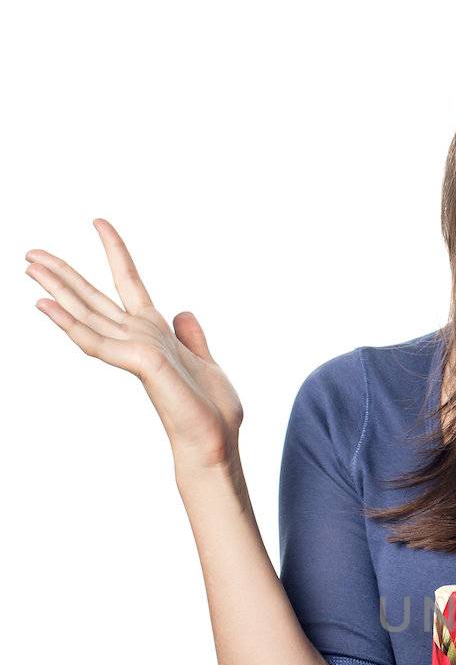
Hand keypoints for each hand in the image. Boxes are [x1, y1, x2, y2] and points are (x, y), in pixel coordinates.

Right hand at [26, 219, 242, 476]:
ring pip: (87, 312)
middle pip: (94, 297)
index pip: (129, 282)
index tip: (99, 221)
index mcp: (156, 332)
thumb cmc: (212, 413)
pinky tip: (44, 305)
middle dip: (63, 274)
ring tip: (30, 266)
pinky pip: (96, 340)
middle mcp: (140, 338)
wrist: (216, 444)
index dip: (116, 251)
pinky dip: (69, 322)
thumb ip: (191, 337)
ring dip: (57, 289)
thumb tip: (183, 313)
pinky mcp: (139, 363)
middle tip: (31, 253)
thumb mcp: (206, 362)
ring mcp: (136, 350)